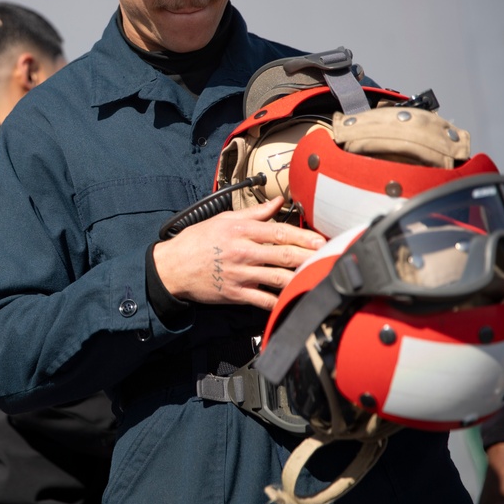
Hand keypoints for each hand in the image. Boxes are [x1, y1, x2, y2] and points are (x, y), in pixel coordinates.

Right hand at [153, 196, 325, 309]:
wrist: (173, 267)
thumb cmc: (197, 241)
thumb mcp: (223, 220)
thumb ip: (253, 213)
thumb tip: (277, 202)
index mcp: (240, 231)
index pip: (278, 232)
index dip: (303, 236)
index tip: (321, 240)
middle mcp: (242, 252)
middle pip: (283, 255)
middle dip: (310, 257)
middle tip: (330, 257)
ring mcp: (240, 274)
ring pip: (277, 277)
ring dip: (301, 278)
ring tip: (320, 277)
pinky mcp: (236, 293)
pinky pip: (263, 300)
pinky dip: (280, 302)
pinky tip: (294, 300)